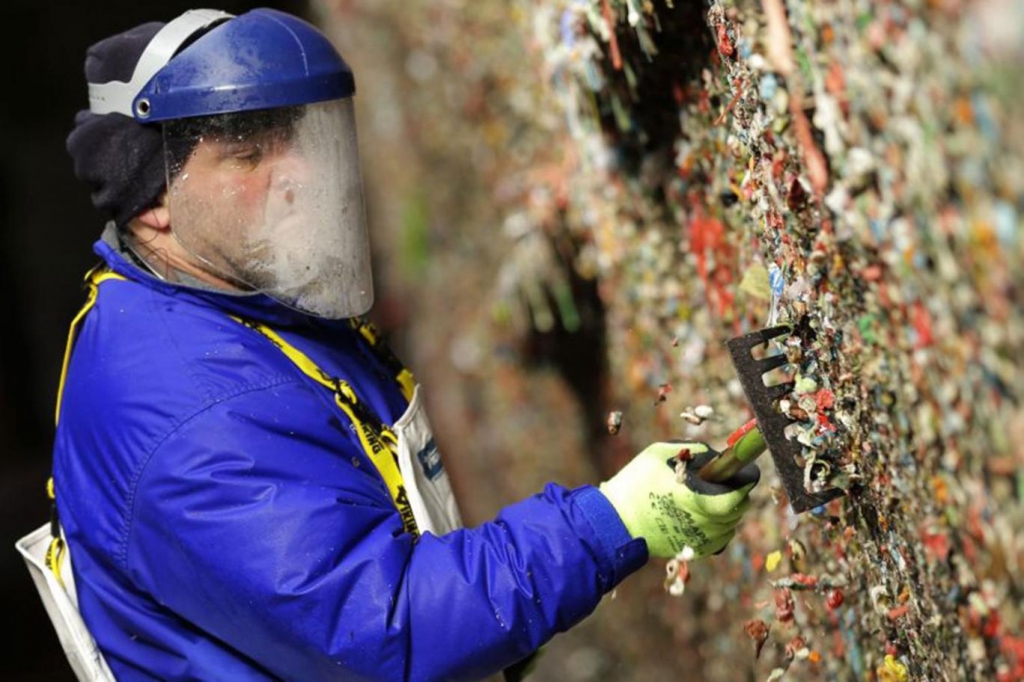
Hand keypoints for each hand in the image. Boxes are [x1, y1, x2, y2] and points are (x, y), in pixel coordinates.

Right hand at [598, 441, 759, 558]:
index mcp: (697, 498)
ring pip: (731, 523)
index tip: (741, 469)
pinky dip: (717, 525)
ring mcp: (701, 540)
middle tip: (717, 480)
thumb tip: (715, 455)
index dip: (745, 478)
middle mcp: (704, 523)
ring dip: (726, 509)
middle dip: (734, 491)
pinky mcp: (696, 551)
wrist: (615, 524)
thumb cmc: (634, 485)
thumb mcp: (659, 454)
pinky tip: (698, 515)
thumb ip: (693, 450)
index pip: (740, 492)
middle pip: (739, 507)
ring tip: (703, 497)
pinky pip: (721, 537)